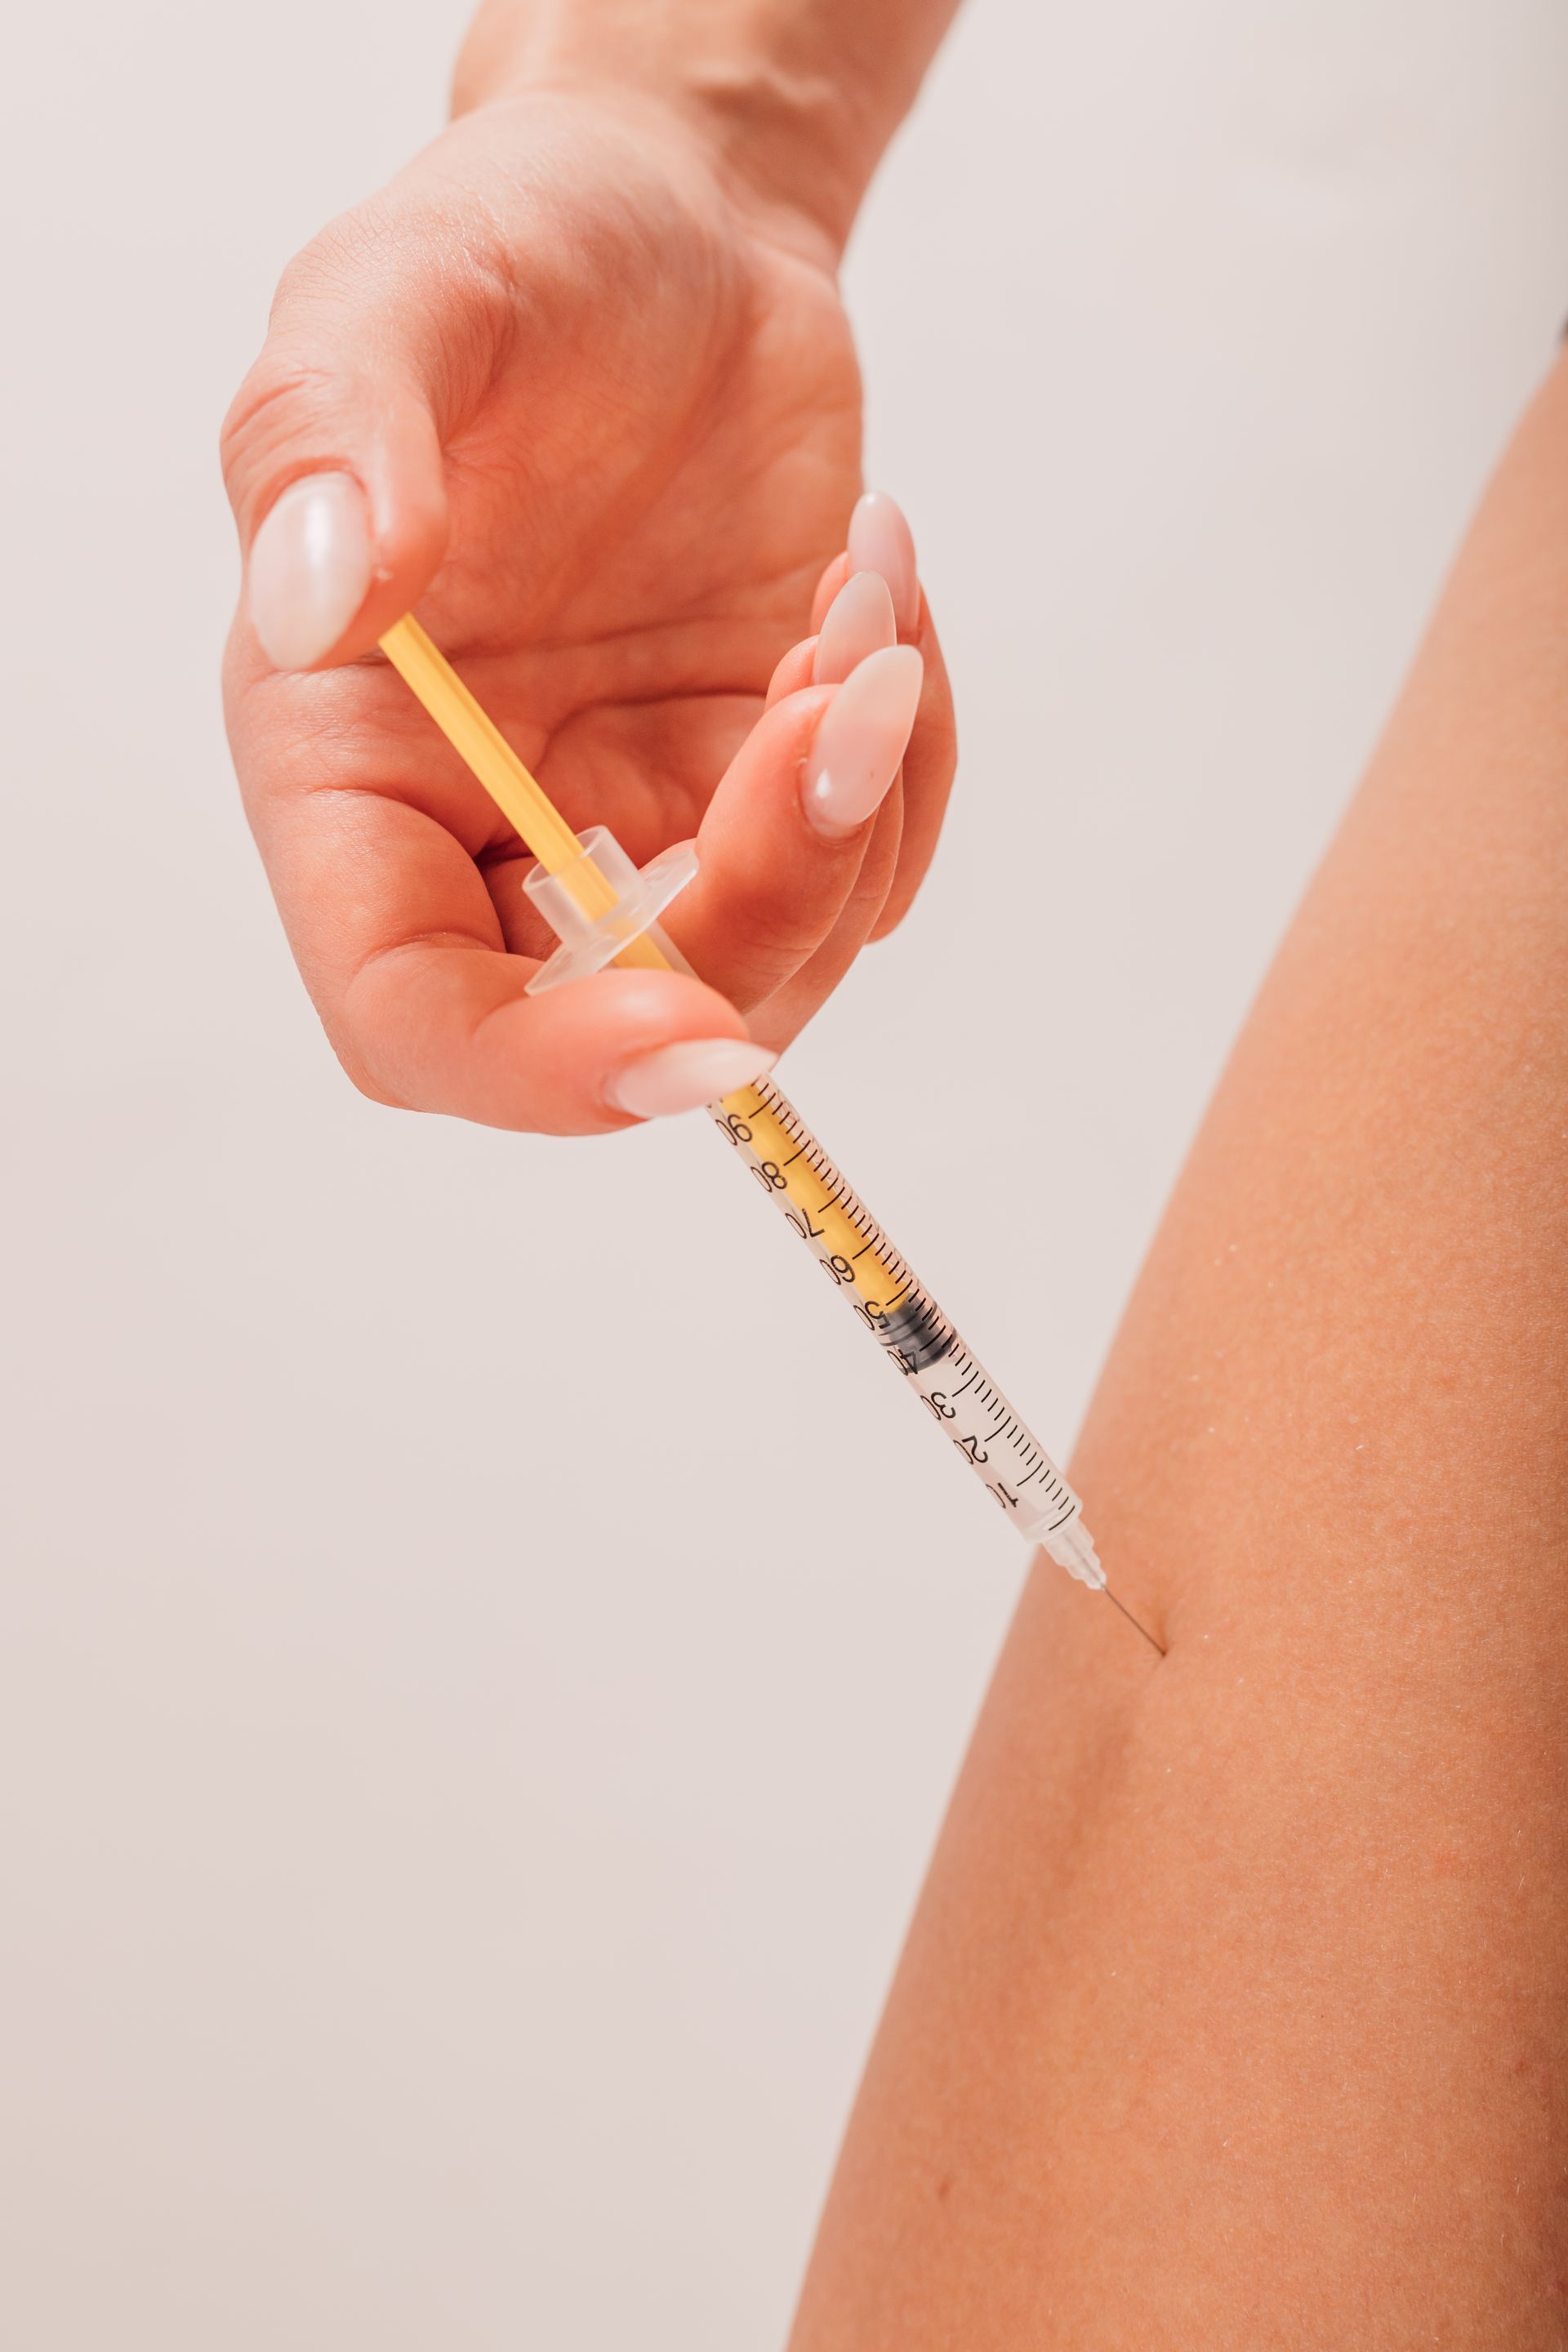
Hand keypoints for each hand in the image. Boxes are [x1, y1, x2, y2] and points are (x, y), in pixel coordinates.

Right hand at [221, 85, 955, 1132]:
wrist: (679, 226)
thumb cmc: (516, 253)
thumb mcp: (393, 297)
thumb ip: (331, 440)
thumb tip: (323, 598)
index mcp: (351, 768)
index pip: (414, 1014)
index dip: (539, 1068)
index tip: (688, 1026)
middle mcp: (486, 829)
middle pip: (627, 1018)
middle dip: (767, 896)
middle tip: (835, 683)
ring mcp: (635, 821)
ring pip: (778, 957)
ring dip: (858, 798)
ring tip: (849, 582)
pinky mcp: (760, 788)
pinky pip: (873, 859)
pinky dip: (906, 747)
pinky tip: (864, 583)